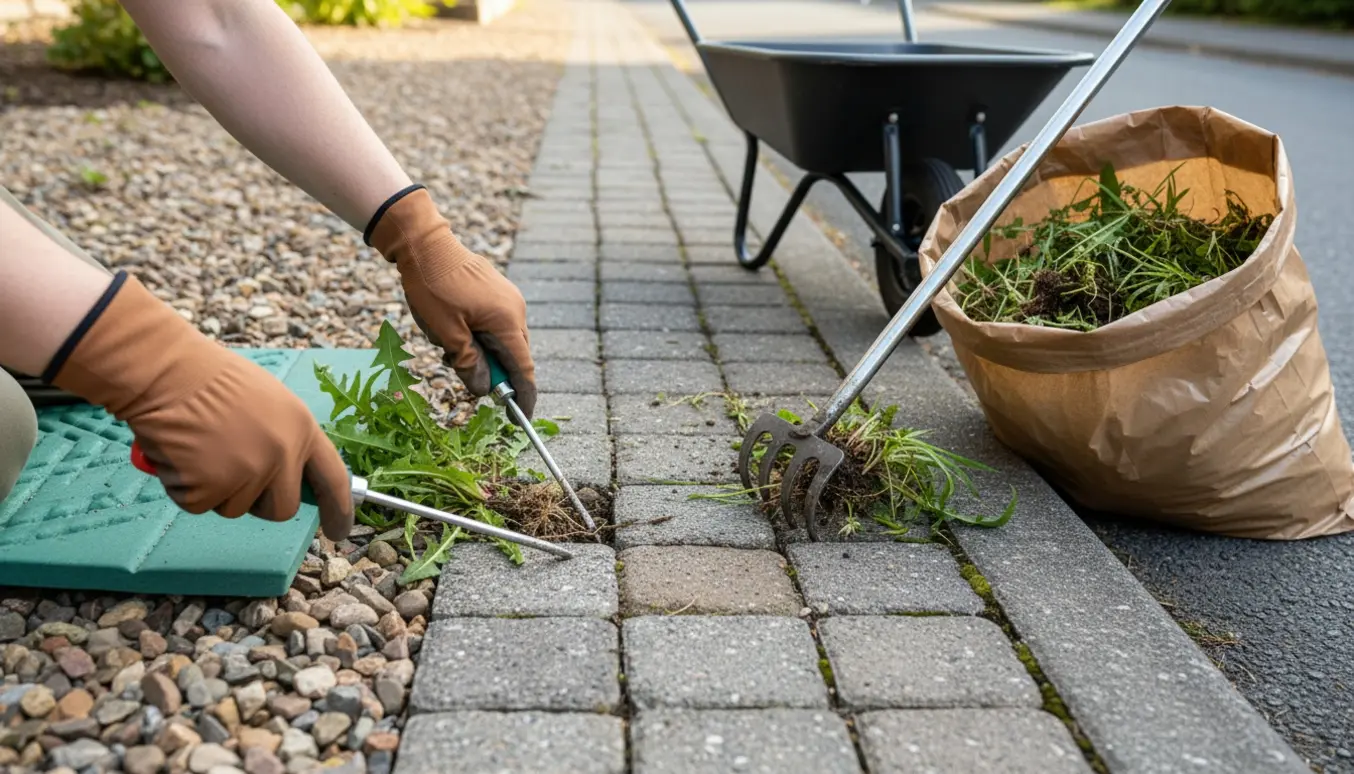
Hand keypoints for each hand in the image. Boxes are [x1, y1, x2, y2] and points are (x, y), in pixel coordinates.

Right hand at [48, 272, 354, 539]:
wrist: (167, 372)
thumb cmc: (213, 380)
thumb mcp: (272, 402)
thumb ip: (287, 439)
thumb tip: (290, 474)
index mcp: (302, 430)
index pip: (334, 480)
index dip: (339, 510)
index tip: (338, 531)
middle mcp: (282, 456)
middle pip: (281, 509)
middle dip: (258, 501)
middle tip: (231, 472)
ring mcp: (246, 474)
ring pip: (235, 508)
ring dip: (216, 489)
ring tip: (201, 448)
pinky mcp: (208, 489)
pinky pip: (198, 505)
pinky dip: (185, 487)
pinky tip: (181, 454)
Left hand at [366, 185, 536, 418]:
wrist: (424, 242)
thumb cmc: (433, 287)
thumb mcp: (446, 334)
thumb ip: (469, 364)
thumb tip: (486, 389)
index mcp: (507, 322)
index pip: (523, 369)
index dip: (524, 396)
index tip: (521, 419)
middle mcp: (515, 310)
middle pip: (515, 355)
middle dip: (495, 372)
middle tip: (469, 379)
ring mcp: (508, 298)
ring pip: (503, 340)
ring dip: (483, 353)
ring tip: (450, 346)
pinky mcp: (497, 291)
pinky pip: (496, 323)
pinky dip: (480, 336)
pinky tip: (455, 331)